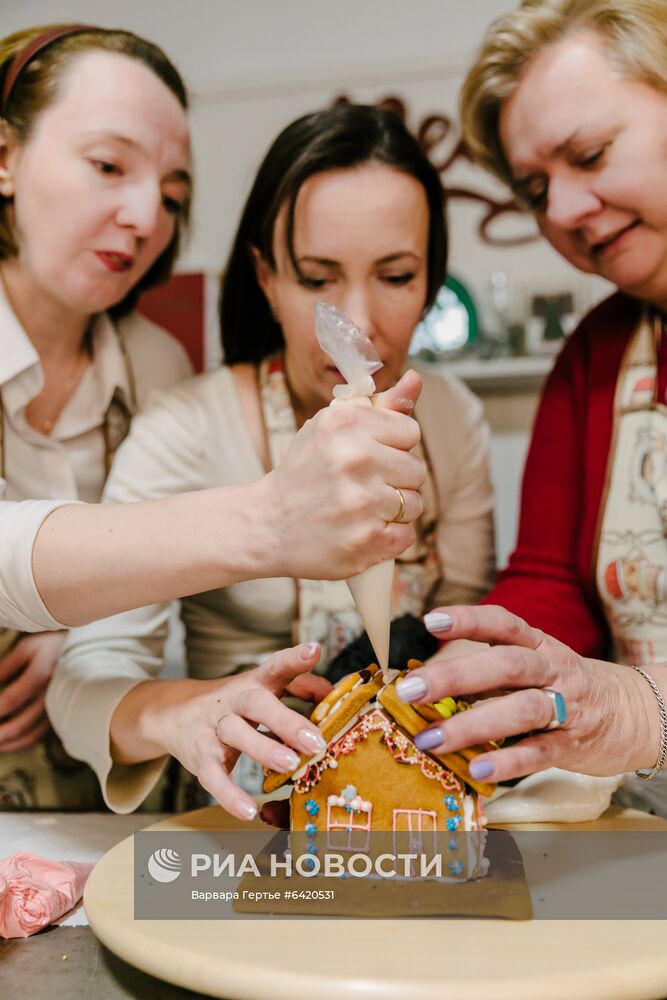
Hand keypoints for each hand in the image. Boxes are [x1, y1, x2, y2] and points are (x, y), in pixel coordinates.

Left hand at [0, 632, 66, 751]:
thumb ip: (6, 667)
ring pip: (30, 735)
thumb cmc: (52, 646)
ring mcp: (58, 708)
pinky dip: (21, 743)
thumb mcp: (28, 648)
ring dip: (7, 744)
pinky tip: (7, 744)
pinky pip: (39, 735)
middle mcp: (51, 696)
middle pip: (20, 724)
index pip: (10, 700)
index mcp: (42, 675)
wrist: (88, 651)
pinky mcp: (60, 716)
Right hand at [141, 643, 330, 819]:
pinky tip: (248, 811)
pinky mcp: (200, 757)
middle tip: (315, 741)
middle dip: (286, 721)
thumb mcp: (262, 689)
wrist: (173, 714)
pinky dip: (229, 795)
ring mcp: (215, 729)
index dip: (295, 658)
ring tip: (290, 766)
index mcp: (254, 683)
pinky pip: (213, 777)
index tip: (314, 650)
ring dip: (263, 749)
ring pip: (236, 735)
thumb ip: (299, 687)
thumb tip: (333, 693)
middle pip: (257, 704)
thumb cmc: (234, 703)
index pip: (275, 666)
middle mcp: (234, 701)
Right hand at [263, 370, 426, 578]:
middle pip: (417, 469)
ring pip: (415, 504)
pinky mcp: (366, 539)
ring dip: (393, 511)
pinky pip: (406, 536)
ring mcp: (361, 502)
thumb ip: (380, 406)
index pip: (410, 431)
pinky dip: (389, 538)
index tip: (370, 456)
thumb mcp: (333, 427)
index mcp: (346, 423)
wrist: (267, 524)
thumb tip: (416, 378)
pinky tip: (361, 530)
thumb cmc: (305, 472)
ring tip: (360, 510)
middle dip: (395, 480)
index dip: (393, 446)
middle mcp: (355, 458)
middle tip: (361, 486)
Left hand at [395, 605, 661, 781]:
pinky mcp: (572, 745)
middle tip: (409, 690)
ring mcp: (565, 707)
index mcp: (538, 644)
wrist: (633, 713)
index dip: (468, 619)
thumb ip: (490, 669)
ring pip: (520, 710)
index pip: (503, 623)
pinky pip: (538, 752)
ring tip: (431, 739)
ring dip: (471, 725)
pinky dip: (506, 761)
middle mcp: (551, 669)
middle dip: (454, 677)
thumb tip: (429, 682)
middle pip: (505, 666)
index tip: (430, 621)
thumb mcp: (535, 664)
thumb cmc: (565, 687)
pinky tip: (476, 769)